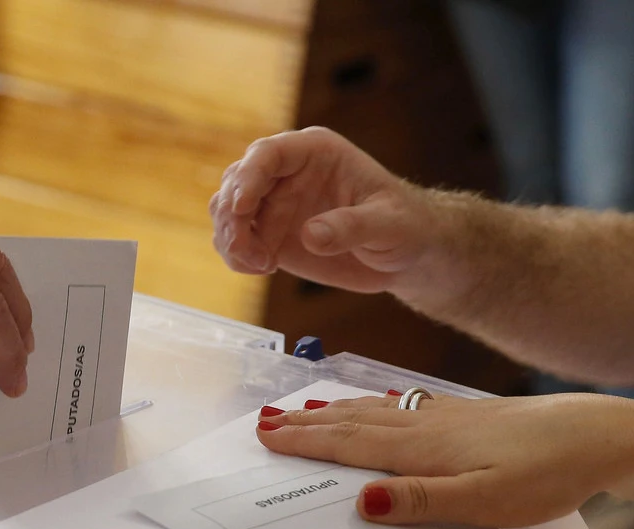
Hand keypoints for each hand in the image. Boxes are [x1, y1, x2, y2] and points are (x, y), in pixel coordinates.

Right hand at [210, 127, 443, 294]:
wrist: (405, 254)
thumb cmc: (406, 226)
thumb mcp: (389, 224)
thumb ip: (352, 226)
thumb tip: (311, 235)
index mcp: (315, 153)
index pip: (268, 154)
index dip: (248, 177)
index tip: (242, 207)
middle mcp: (287, 173)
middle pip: (237, 181)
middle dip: (232, 216)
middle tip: (248, 252)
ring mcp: (275, 203)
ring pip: (227, 210)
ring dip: (230, 238)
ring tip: (259, 265)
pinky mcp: (270, 234)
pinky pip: (236, 240)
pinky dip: (236, 256)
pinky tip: (260, 269)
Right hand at [257, 393, 633, 527]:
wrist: (599, 434)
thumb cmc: (547, 473)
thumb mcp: (487, 500)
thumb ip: (424, 500)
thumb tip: (363, 502)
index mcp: (424, 447)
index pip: (350, 443)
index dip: (306, 441)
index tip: (267, 435)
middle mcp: (427, 425)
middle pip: (353, 422)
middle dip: (307, 423)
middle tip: (266, 421)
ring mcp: (445, 416)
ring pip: (375, 410)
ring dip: (334, 411)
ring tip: (303, 409)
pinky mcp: (464, 414)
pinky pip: (401, 405)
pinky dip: (373, 403)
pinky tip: (375, 401)